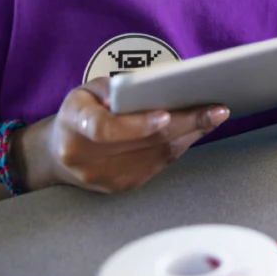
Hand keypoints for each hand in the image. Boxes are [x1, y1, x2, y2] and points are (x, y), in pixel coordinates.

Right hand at [16, 81, 226, 193]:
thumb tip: (157, 88)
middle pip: (144, 141)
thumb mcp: (87, 92)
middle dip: (185, 124)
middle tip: (215, 110)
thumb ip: (116, 89)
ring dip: (191, 134)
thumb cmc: (81, 113)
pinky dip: (180, 146)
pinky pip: (159, 165)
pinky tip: (196, 131)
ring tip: (214, 116)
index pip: (103, 128)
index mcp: (73, 124)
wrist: (60, 152)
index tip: (164, 115)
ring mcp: (104, 176)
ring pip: (158, 154)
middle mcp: (85, 155)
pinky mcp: (122, 187)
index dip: (136, 124)